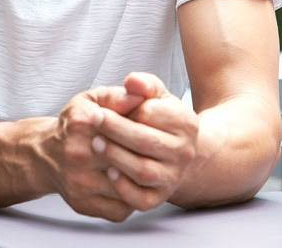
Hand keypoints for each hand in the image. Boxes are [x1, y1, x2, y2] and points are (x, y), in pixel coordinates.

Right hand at [40, 85, 146, 221]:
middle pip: (127, 158)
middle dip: (145, 155)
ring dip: (142, 179)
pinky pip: (120, 208)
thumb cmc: (74, 123)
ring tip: (148, 167)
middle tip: (157, 152)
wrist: (45, 153)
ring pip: (127, 186)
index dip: (144, 129)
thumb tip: (142, 96)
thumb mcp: (93, 100)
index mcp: (81, 122)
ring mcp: (79, 182)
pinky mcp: (83, 204)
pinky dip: (131, 198)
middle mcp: (77, 153)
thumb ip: (118, 96)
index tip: (153, 130)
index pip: (124, 128)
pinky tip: (133, 185)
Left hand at [92, 72, 198, 211]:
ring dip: (116, 156)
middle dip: (116, 130)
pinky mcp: (159, 198)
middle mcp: (185, 152)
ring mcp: (173, 177)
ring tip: (96, 142)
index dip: (126, 108)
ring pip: (143, 171)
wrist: (167, 149)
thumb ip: (143, 84)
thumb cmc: (155, 116)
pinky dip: (122, 187)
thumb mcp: (153, 94)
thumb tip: (132, 82)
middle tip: (95, 120)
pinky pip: (140, 199)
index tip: (106, 105)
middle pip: (146, 141)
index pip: (151, 113)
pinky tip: (108, 171)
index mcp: (186, 122)